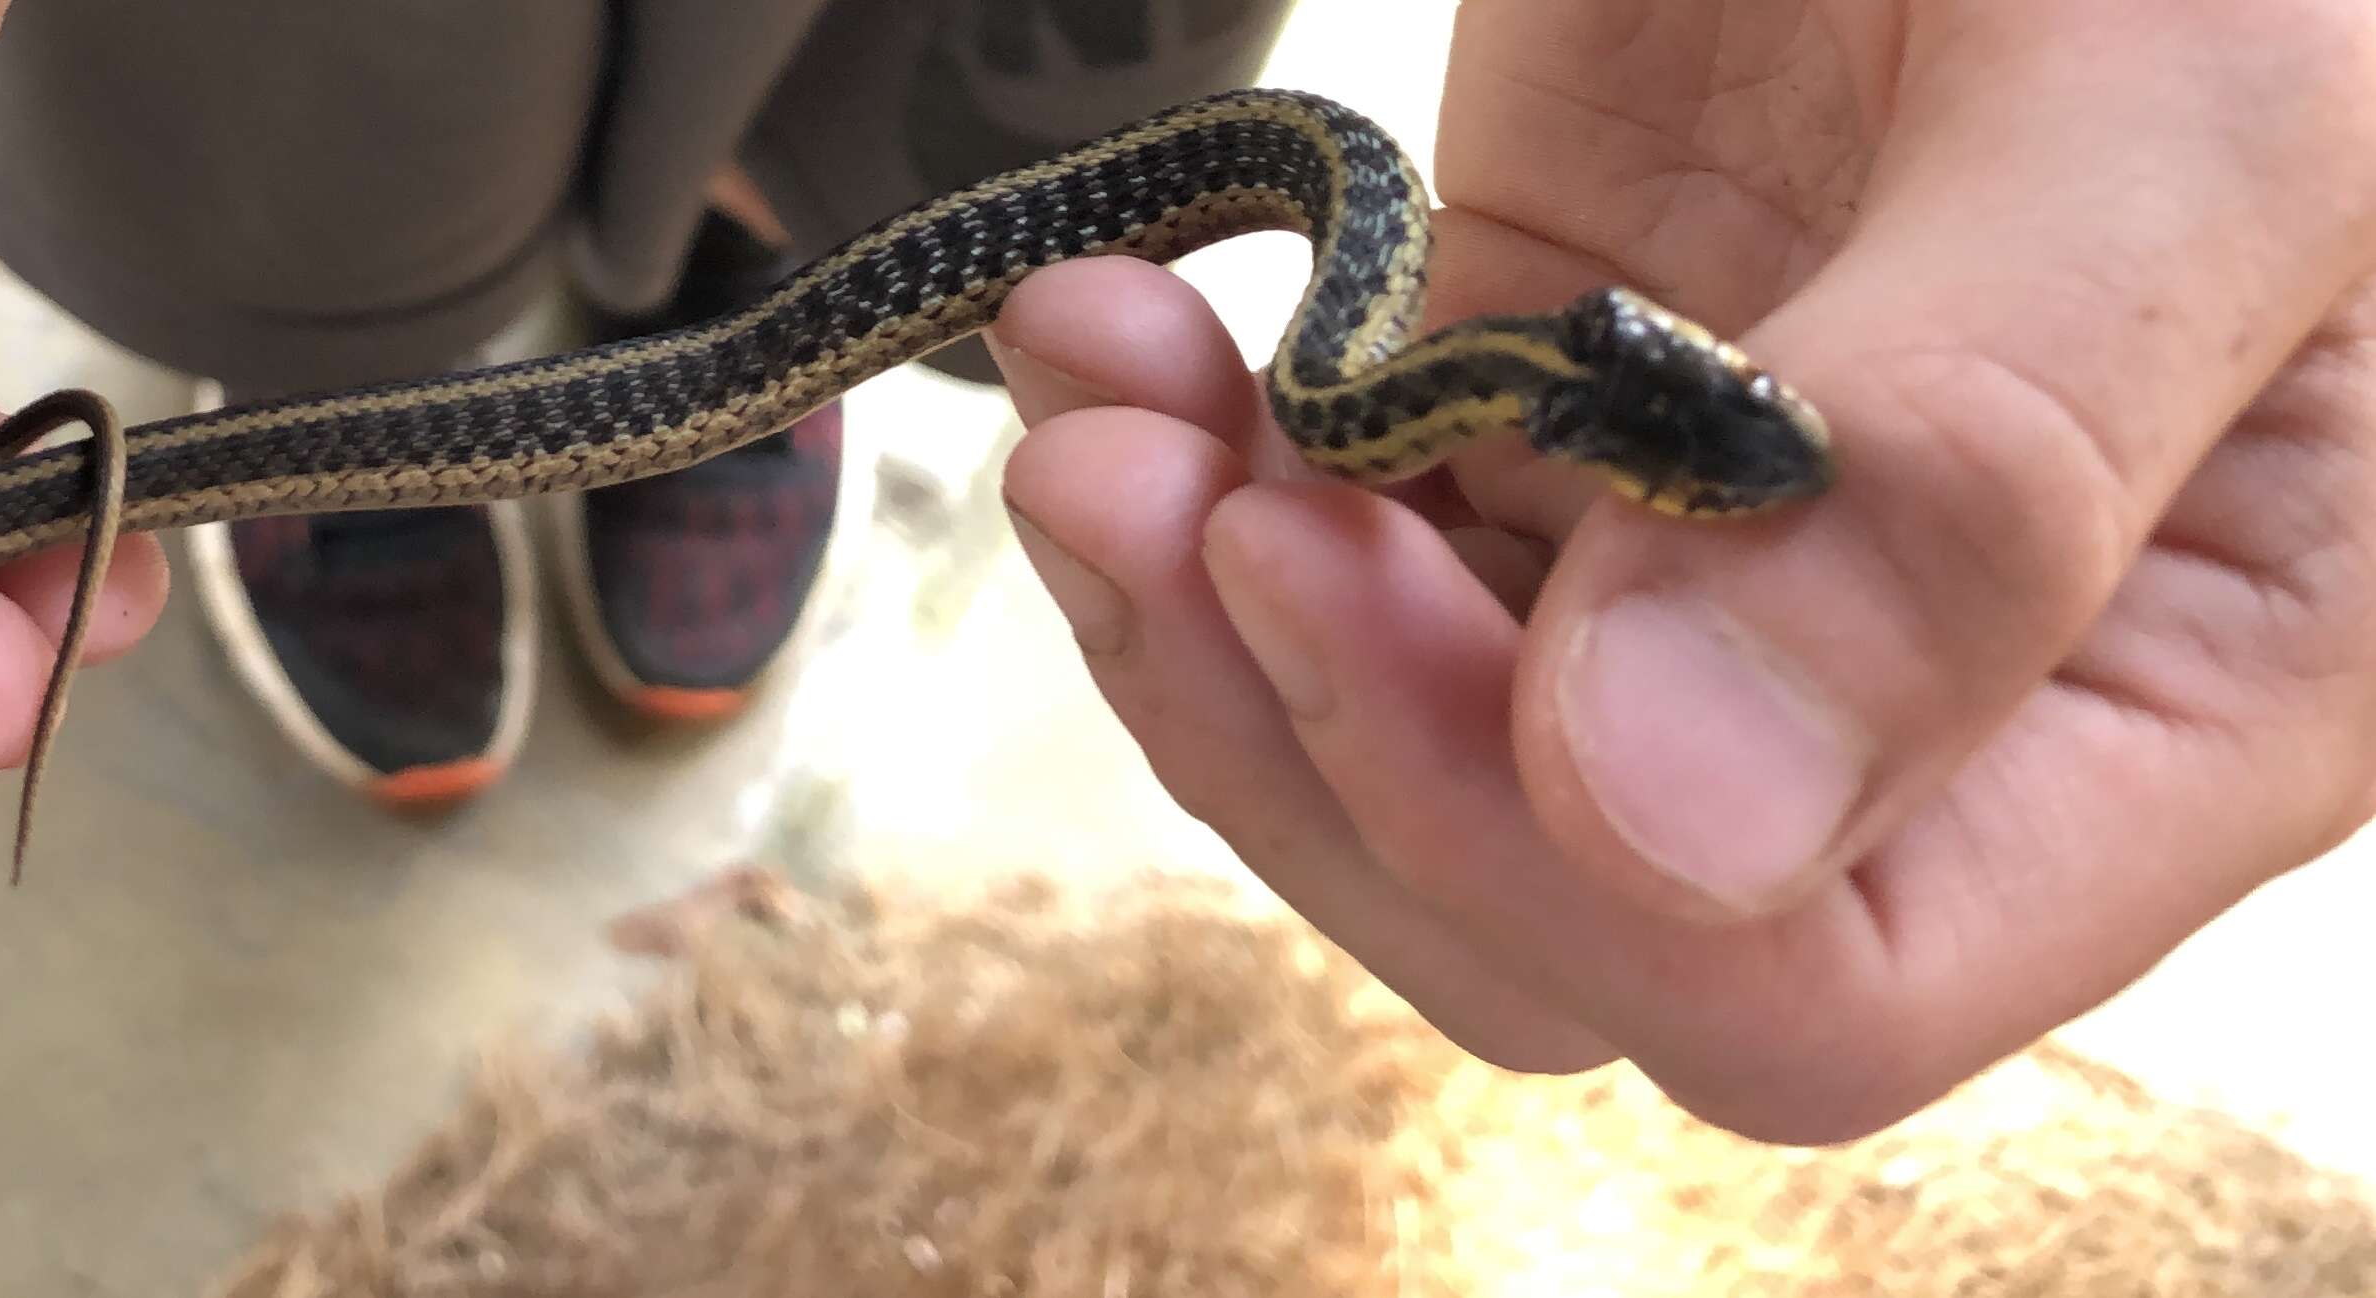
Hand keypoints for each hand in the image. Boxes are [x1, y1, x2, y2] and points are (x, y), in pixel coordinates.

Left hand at [991, 0, 2375, 1141]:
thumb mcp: (2182, 101)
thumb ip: (1967, 470)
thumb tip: (1675, 824)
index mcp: (2188, 685)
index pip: (1814, 989)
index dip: (1524, 855)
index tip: (1323, 574)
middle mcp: (1933, 671)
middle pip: (1547, 910)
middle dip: (1299, 729)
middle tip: (1153, 486)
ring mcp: (1714, 535)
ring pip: (1400, 744)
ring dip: (1194, 601)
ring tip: (1098, 378)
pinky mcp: (1553, 389)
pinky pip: (1342, 538)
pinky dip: (1191, 460)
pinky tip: (1120, 320)